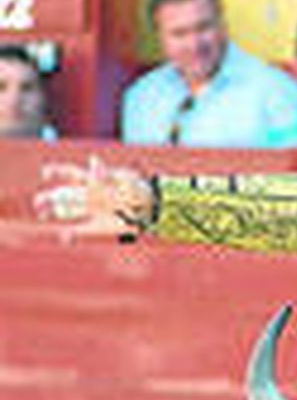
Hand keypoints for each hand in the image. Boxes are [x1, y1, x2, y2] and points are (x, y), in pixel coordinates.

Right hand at [34, 157, 154, 239]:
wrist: (155, 211)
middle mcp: (92, 197)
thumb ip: (108, 175)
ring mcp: (95, 212)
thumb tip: (94, 161)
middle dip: (50, 198)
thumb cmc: (142, 192)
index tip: (45, 173)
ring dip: (55, 212)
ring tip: (42, 215)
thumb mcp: (128, 181)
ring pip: (69, 211)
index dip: (57, 172)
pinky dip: (73, 236)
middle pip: (65, 195)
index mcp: (96, 182)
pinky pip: (84, 232)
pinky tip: (64, 238)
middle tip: (39, 202)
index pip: (72, 174)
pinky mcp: (102, 228)